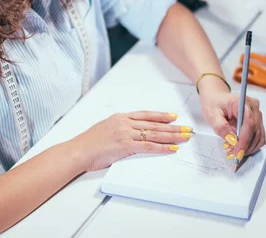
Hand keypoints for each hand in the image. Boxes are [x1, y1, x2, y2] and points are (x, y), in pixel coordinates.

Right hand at [70, 111, 192, 171]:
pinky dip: (162, 147)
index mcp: (120, 117)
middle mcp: (124, 123)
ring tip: (184, 137)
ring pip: (154, 134)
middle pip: (154, 124)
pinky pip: (148, 146)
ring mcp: (125, 133)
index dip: (161, 116)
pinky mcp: (125, 145)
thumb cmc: (88, 143)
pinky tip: (172, 148)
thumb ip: (118, 129)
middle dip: (172, 127)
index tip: (173, 116)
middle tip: (186, 128)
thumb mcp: (105, 129)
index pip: (145, 115)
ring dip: (172, 136)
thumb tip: (129, 134)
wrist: (78, 150)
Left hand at [200, 90, 265, 162]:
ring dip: (248, 148)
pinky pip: (258, 136)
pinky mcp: (257, 121)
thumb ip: (221, 127)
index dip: (245, 140)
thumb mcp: (212, 115)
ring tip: (233, 151)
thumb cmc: (213, 104)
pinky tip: (238, 147)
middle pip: (256, 131)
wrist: (216, 98)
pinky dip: (249, 145)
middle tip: (232, 155)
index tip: (238, 153)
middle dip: (245, 147)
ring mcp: (257, 114)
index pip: (249, 123)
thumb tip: (233, 141)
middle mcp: (253, 107)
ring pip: (259, 136)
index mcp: (241, 102)